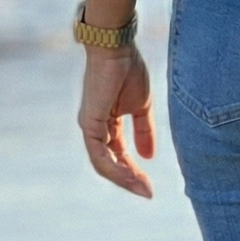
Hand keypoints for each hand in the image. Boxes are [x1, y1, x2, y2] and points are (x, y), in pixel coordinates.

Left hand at [78, 45, 154, 197]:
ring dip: (124, 179)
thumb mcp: (141, 107)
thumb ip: (144, 131)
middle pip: (110, 164)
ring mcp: (90, 127)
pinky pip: (100, 155)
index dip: (133, 171)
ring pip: (104, 164)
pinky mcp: (89, 124)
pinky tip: (132, 175)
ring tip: (144, 189)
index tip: (150, 186)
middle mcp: (94, 128)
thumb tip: (149, 156)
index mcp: (106, 124)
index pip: (118, 155)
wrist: (117, 48)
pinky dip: (116, 168)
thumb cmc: (128, 70)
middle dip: (130, 180)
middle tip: (148, 193)